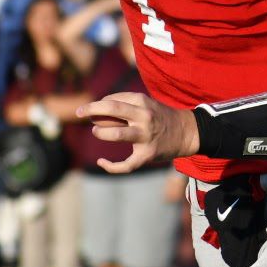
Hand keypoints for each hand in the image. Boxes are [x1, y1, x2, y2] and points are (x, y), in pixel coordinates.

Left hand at [76, 91, 198, 173]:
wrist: (187, 132)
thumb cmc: (160, 116)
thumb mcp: (146, 103)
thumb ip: (125, 103)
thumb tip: (98, 106)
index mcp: (142, 102)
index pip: (112, 100)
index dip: (97, 103)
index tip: (90, 108)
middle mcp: (144, 117)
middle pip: (113, 109)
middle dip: (92, 109)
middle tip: (79, 112)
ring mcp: (146, 137)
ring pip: (117, 134)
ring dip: (101, 133)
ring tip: (95, 131)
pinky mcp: (147, 155)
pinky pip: (126, 164)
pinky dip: (111, 166)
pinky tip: (101, 162)